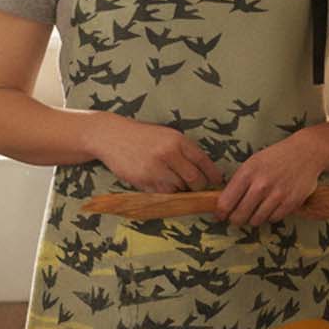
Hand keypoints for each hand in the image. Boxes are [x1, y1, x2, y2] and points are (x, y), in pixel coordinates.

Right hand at [91, 113, 225, 192]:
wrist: (111, 136)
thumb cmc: (141, 136)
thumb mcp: (166, 135)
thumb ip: (184, 151)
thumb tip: (205, 171)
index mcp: (177, 140)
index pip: (203, 161)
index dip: (212, 174)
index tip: (216, 182)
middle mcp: (168, 153)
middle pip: (194, 179)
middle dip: (197, 186)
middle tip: (195, 187)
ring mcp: (155, 168)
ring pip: (178, 189)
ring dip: (178, 189)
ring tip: (171, 180)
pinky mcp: (143, 180)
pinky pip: (161, 193)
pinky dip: (163, 191)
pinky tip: (156, 181)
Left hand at [216, 131, 325, 226]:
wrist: (306, 152)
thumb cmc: (276, 157)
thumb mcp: (253, 162)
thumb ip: (239, 181)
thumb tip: (224, 202)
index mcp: (247, 173)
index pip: (225, 202)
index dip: (220, 213)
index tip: (220, 216)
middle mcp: (261, 185)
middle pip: (239, 216)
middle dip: (235, 220)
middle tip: (237, 218)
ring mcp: (277, 195)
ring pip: (256, 220)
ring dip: (253, 219)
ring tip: (255, 211)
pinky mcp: (291, 202)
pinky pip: (274, 219)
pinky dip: (270, 216)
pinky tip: (271, 207)